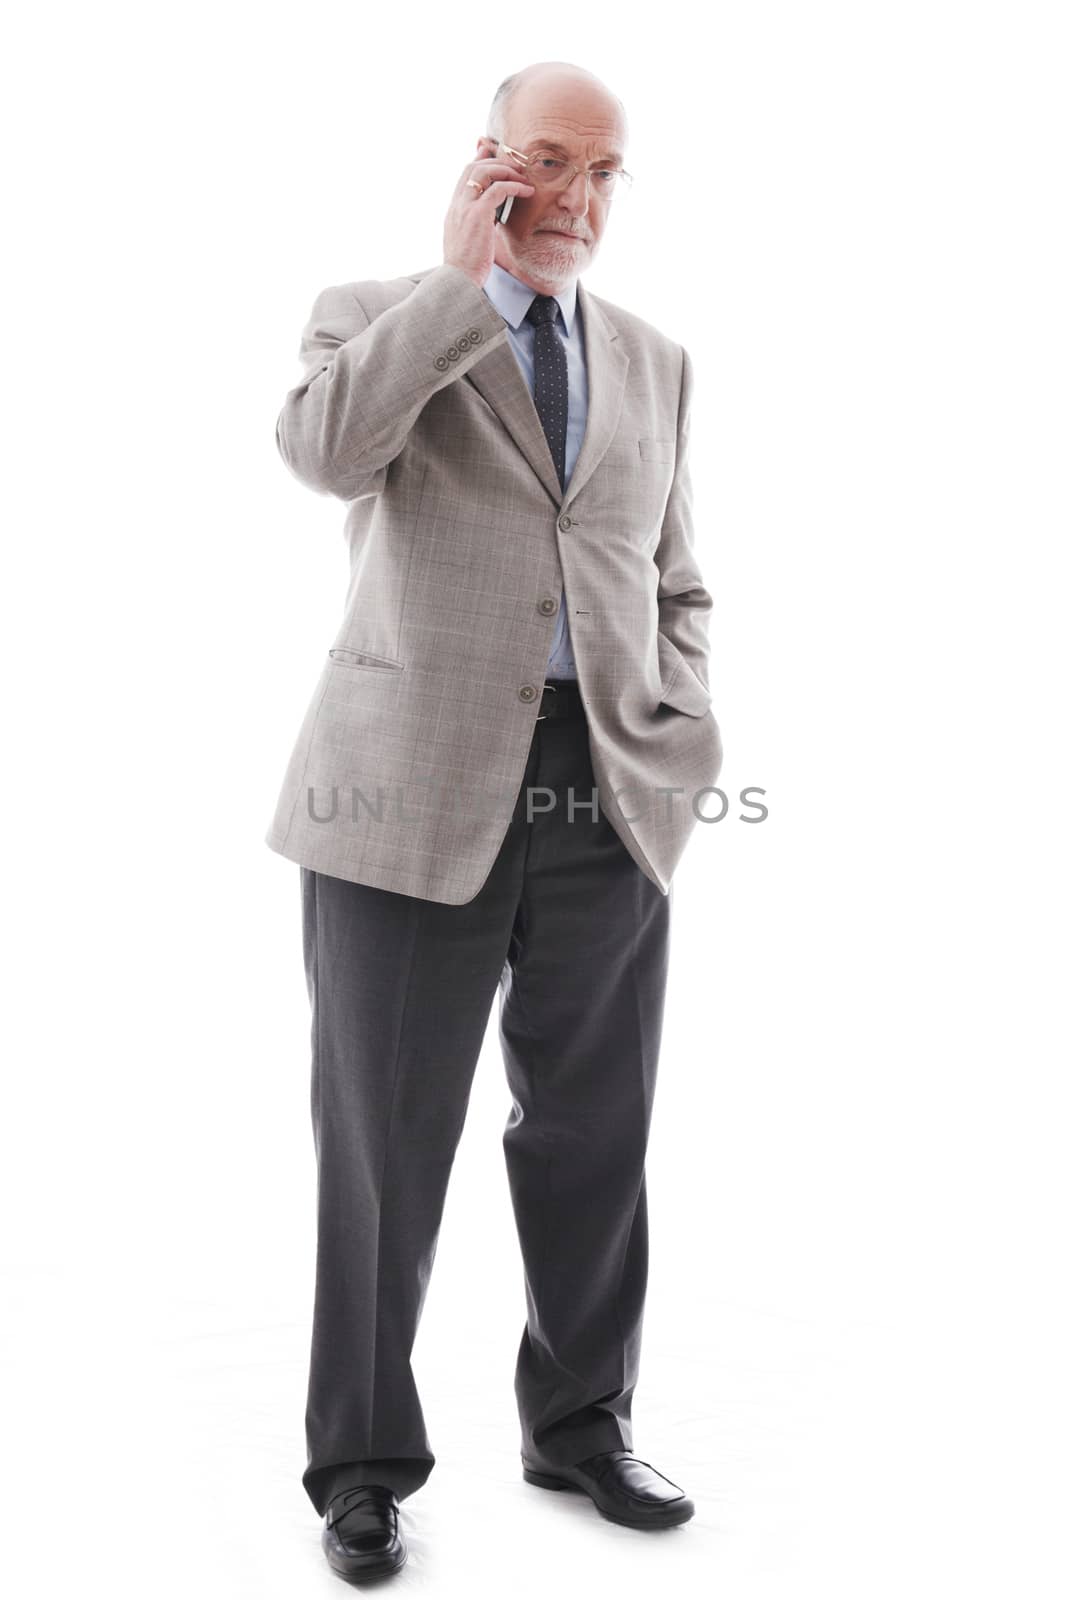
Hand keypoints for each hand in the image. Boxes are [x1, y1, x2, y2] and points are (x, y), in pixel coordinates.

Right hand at [443, 154, 534, 288]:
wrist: (458, 281)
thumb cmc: (466, 268)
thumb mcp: (468, 241)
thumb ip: (475, 225)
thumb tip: (489, 222)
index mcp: (454, 210)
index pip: (465, 175)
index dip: (480, 161)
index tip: (495, 157)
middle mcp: (457, 204)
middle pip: (473, 166)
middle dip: (495, 161)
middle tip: (515, 167)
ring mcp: (465, 207)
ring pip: (484, 171)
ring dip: (506, 170)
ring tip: (523, 179)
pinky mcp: (478, 214)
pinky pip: (497, 189)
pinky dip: (513, 185)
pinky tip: (525, 191)